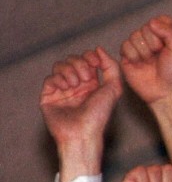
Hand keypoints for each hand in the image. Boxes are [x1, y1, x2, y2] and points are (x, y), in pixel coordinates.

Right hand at [40, 47, 122, 181]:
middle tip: (87, 79)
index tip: (95, 63)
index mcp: (92, 82)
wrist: (83, 133)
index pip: (86, 58)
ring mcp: (61, 90)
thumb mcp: (114, 88)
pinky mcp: (48, 96)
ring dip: (69, 71)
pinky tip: (66, 87)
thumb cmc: (100, 114)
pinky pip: (49, 78)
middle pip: (72, 59)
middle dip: (80, 64)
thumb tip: (98, 49)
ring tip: (76, 85)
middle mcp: (76, 84)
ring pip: (59, 66)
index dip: (89, 56)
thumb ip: (111, 66)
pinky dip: (58, 79)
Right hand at [119, 15, 171, 104]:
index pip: (160, 19)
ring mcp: (139, 46)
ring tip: (150, 61)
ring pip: (134, 36)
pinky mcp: (128, 55)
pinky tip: (140, 64)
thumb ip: (169, 31)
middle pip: (145, 27)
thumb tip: (152, 22)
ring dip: (143, 51)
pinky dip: (133, 56)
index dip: (162, 30)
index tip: (167, 44)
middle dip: (152, 43)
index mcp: (167, 34)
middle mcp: (152, 38)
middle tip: (158, 55)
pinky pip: (124, 46)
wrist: (163, 91)